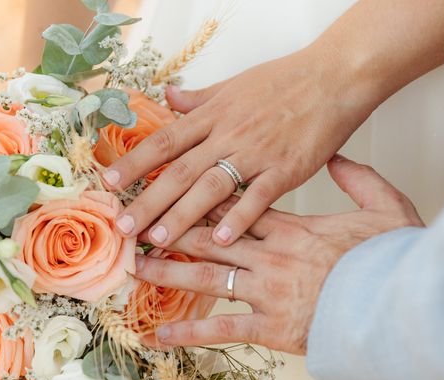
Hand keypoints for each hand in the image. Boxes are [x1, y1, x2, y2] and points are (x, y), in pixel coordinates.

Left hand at [104, 46, 377, 247]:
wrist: (335, 77)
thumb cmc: (286, 81)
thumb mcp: (234, 84)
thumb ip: (199, 99)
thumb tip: (168, 98)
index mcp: (213, 115)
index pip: (165, 141)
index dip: (134, 162)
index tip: (108, 183)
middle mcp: (228, 134)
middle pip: (179, 170)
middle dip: (148, 200)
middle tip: (124, 226)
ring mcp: (256, 153)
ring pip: (211, 186)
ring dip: (182, 215)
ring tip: (158, 239)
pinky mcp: (286, 169)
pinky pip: (258, 197)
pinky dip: (239, 217)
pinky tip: (222, 239)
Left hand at [134, 157, 423, 354]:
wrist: (397, 303)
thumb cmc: (390, 258)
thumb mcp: (384, 206)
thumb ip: (359, 178)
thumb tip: (340, 159)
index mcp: (291, 226)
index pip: (236, 205)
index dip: (202, 197)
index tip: (175, 188)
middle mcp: (269, 254)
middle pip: (209, 236)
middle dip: (171, 227)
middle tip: (140, 223)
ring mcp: (265, 289)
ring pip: (205, 275)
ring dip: (168, 272)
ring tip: (137, 268)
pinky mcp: (269, 325)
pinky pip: (221, 328)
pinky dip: (189, 332)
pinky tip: (159, 335)